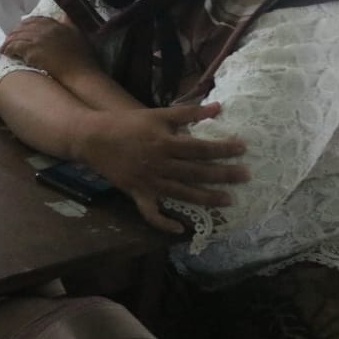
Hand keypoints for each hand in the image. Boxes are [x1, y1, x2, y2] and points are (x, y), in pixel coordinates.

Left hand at [1, 17, 98, 81]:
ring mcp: (38, 38)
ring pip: (17, 37)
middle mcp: (45, 28)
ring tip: (4, 48)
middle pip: (23, 27)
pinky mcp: (32, 50)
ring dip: (8, 42)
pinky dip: (8, 49)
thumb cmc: (81, 57)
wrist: (80, 73)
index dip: (24, 25)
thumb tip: (64, 14)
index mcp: (55, 23)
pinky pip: (15, 47)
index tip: (20, 30)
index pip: (34, 20)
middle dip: (14, 34)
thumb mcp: (77, 33)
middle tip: (9, 40)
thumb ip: (69, 22)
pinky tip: (6, 53)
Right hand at [78, 102, 249, 233]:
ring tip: (228, 200)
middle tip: (246, 176)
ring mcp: (149, 182)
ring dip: (207, 198)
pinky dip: (164, 224)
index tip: (243, 149)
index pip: (201, 148)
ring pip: (183, 194)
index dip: (224, 149)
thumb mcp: (157, 114)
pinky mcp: (137, 194)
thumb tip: (217, 107)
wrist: (93, 138)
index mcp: (166, 143)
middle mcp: (161, 165)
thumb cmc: (126, 124)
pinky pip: (151, 213)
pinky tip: (180, 230)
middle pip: (197, 172)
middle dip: (224, 174)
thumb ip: (188, 112)